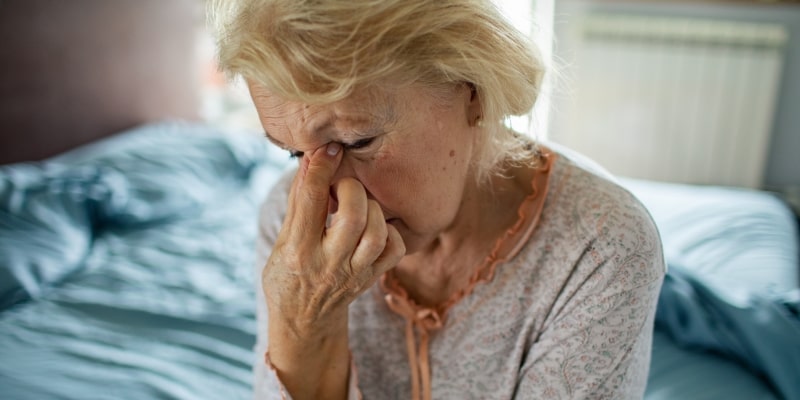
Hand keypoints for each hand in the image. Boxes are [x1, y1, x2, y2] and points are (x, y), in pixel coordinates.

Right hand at [264, 142, 405, 337]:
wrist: (304, 320)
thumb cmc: (288, 272)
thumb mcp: (284, 238)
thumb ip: (300, 200)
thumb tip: (311, 159)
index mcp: (298, 250)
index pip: (311, 202)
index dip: (320, 169)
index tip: (327, 148)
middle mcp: (328, 263)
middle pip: (353, 217)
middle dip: (352, 190)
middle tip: (344, 185)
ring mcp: (354, 273)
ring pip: (377, 233)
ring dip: (372, 209)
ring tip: (359, 205)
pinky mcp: (372, 278)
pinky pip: (395, 249)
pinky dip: (390, 232)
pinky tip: (374, 225)